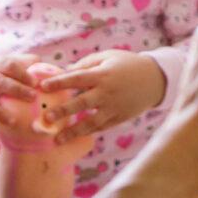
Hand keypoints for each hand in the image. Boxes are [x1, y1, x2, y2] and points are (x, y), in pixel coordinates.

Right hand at [0, 53, 40, 127]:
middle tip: (33, 97)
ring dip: (0, 111)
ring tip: (13, 121)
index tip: (35, 83)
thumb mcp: (13, 67)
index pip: (8, 64)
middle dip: (16, 89)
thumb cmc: (4, 76)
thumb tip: (41, 65)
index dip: (22, 73)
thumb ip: (27, 63)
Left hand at [39, 51, 167, 142]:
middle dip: (63, 111)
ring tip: (57, 139)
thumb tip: (65, 72)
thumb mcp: (107, 57)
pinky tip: (74, 136)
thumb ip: (86, 64)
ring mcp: (114, 107)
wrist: (155, 79)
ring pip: (91, 122)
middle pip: (82, 103)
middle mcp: (107, 92)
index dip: (59, 82)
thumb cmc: (127, 64)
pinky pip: (102, 127)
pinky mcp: (120, 118)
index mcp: (102, 75)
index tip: (42, 87)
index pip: (77, 78)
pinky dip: (88, 132)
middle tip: (46, 117)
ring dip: (73, 131)